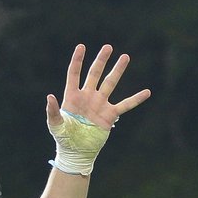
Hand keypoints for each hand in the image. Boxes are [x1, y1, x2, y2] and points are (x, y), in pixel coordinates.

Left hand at [45, 44, 150, 174]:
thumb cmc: (63, 138)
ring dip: (118, 71)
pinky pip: (125, 105)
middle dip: (101, 61)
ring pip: (110, 83)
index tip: (81, 46)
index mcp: (72, 97)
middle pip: (95, 74)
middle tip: (108, 47)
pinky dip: (136, 99)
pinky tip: (147, 92)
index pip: (74, 74)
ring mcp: (99, 104)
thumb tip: (49, 96)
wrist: (76, 152)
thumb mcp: (55, 124)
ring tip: (125, 57)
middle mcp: (87, 97)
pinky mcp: (110, 115)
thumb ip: (52, 111)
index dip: (78, 61)